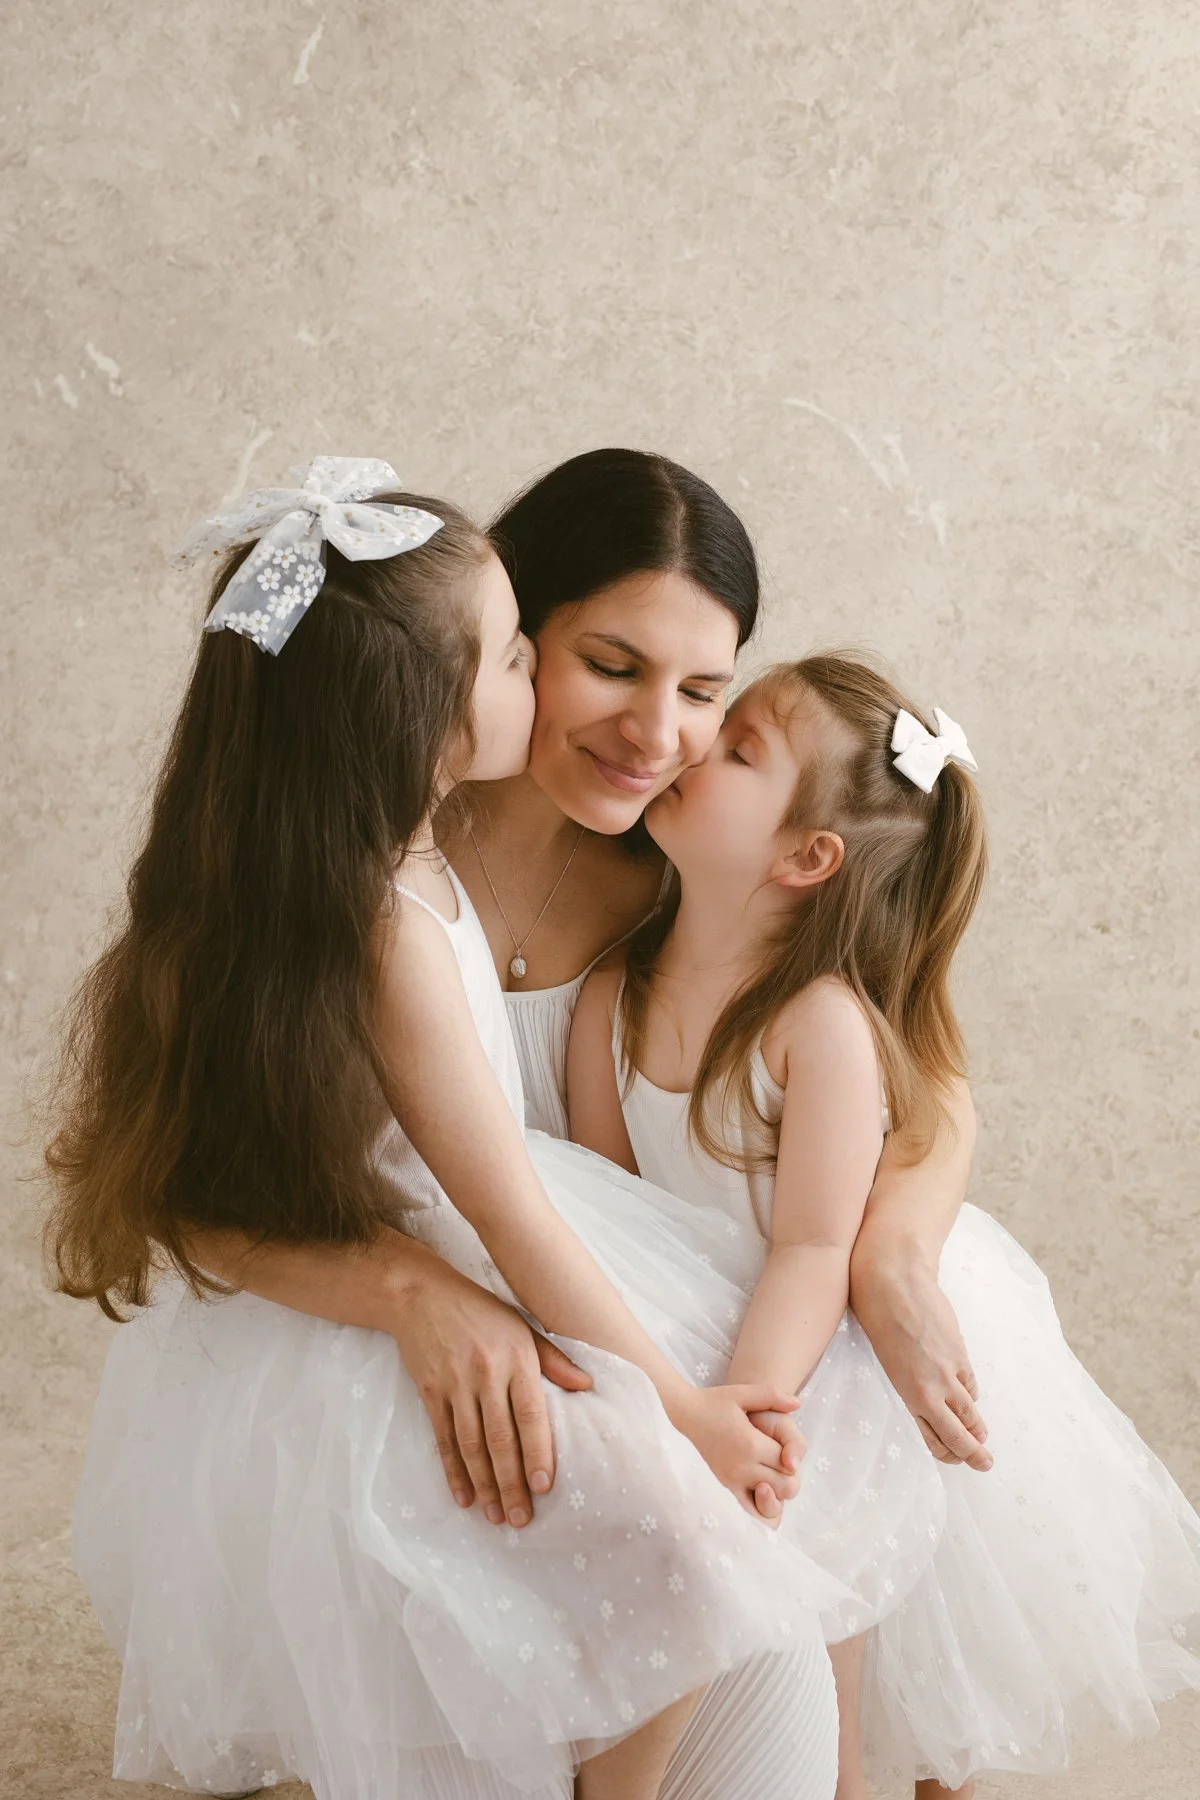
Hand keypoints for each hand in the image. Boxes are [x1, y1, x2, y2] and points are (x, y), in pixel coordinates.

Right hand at [390, 1256, 591, 1525]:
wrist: (422, 1295)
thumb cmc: (480, 1312)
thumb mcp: (523, 1327)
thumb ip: (554, 1360)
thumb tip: (588, 1386)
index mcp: (516, 1358)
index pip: (531, 1415)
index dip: (538, 1453)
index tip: (544, 1487)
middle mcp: (486, 1374)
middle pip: (500, 1439)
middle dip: (511, 1483)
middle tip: (520, 1519)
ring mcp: (455, 1385)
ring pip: (471, 1445)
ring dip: (484, 1485)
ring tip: (494, 1516)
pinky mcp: (430, 1392)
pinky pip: (443, 1439)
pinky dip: (453, 1471)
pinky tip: (463, 1496)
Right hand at [668, 1383, 802, 1515]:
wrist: (687, 1414)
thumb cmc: (716, 1401)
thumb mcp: (743, 1392)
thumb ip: (773, 1396)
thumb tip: (798, 1403)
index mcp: (750, 1444)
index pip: (788, 1462)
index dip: (791, 1452)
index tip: (779, 1438)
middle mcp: (742, 1467)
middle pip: (785, 1484)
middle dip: (790, 1472)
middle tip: (779, 1453)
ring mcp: (733, 1480)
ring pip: (773, 1499)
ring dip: (779, 1486)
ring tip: (771, 1465)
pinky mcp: (727, 1486)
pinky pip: (752, 1508)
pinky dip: (764, 1504)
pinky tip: (765, 1487)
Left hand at [852, 1250, 991, 1470]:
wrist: (894, 1281)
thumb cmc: (877, 1316)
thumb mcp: (887, 1358)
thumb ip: (908, 1381)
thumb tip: (927, 1395)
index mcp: (905, 1393)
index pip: (932, 1438)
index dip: (947, 1453)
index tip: (955, 1459)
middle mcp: (929, 1389)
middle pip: (958, 1434)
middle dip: (973, 1453)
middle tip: (984, 1464)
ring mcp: (948, 1372)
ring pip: (970, 1412)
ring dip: (978, 1429)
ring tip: (983, 1440)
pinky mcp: (960, 1353)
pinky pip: (971, 1383)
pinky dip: (971, 1393)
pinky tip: (970, 1398)